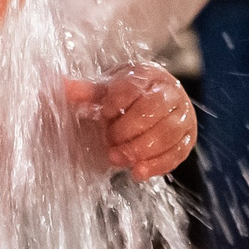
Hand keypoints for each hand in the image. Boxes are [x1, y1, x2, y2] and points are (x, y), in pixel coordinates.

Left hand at [66, 61, 196, 180]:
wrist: (155, 98)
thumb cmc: (128, 94)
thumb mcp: (108, 88)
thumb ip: (87, 91)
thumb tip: (61, 87)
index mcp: (149, 75)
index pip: (134, 87)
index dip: (117, 103)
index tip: (103, 114)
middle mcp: (171, 92)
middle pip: (153, 111)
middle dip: (128, 131)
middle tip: (109, 142)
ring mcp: (183, 116)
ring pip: (167, 134)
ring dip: (140, 150)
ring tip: (117, 159)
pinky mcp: (187, 138)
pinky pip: (176, 154)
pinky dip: (156, 166)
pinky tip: (137, 172)